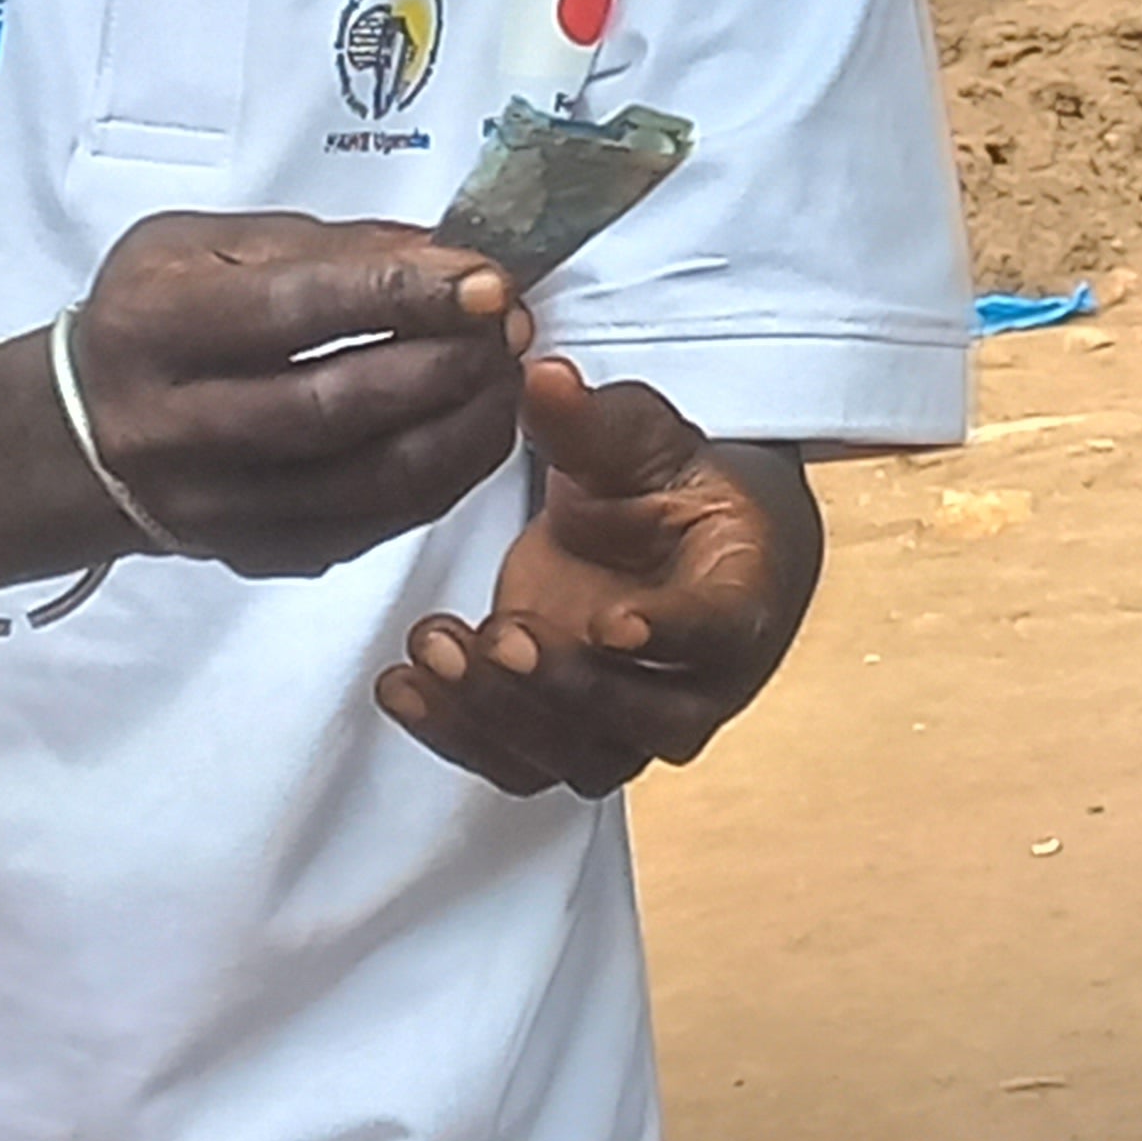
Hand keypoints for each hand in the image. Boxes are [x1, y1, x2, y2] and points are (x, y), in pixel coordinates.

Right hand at [73, 211, 530, 578]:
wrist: (78, 435)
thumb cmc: (153, 315)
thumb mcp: (200, 244)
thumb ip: (318, 245)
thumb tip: (439, 252)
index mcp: (157, 325)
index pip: (293, 312)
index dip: (400, 295)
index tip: (486, 280)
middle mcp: (179, 426)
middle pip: (336, 407)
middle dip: (445, 363)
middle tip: (510, 325)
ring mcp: (219, 507)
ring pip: (367, 482)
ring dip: (462, 427)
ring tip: (507, 375)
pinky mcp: (257, 555)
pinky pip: (372, 528)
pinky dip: (442, 480)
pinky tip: (475, 429)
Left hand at [375, 361, 821, 797]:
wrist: (669, 541)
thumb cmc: (670, 487)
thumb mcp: (638, 440)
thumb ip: (591, 422)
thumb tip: (543, 377)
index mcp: (739, 600)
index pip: (717, 631)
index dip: (670, 633)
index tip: (612, 622)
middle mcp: (698, 685)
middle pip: (644, 719)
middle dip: (565, 684)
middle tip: (500, 633)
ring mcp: (631, 722)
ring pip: (576, 756)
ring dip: (498, 713)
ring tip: (432, 643)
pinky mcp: (568, 736)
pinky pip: (516, 763)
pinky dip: (456, 735)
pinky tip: (402, 686)